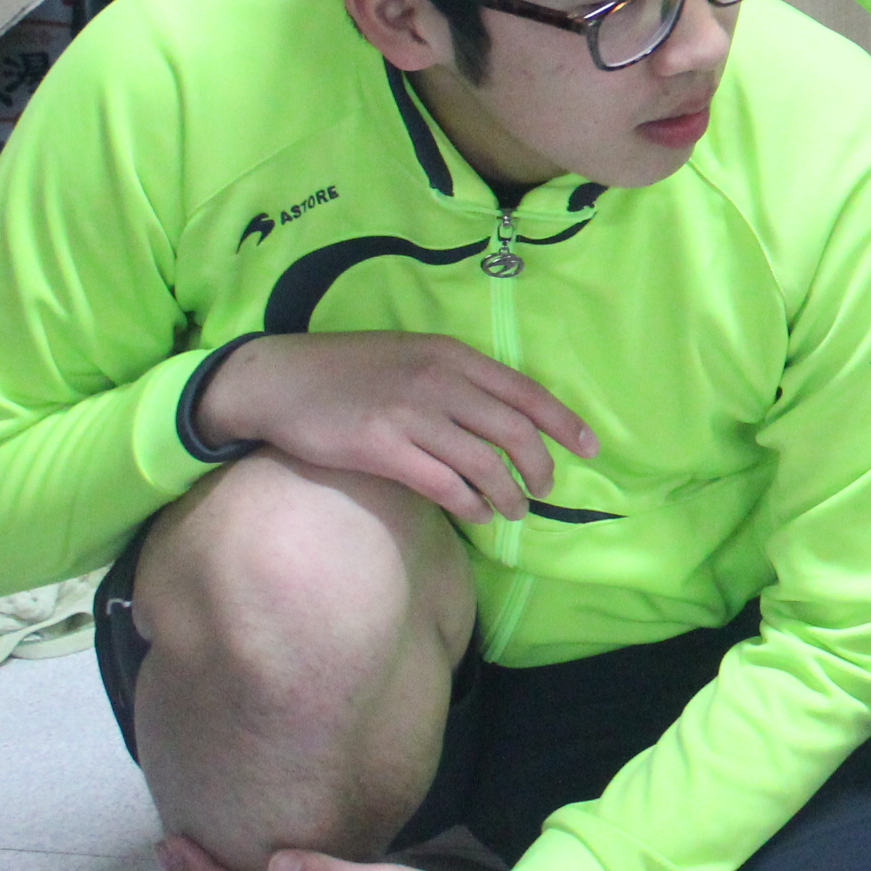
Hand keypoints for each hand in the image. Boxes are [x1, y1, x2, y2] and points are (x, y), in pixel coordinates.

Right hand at [197, 332, 594, 524]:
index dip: (563, 423)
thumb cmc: (350, 369)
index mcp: (452, 356)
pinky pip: (442, 483)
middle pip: (513, 430)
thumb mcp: (414, 356)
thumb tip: (504, 417)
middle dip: (540, 465)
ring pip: (482, 462)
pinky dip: (468, 503)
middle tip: (547, 490)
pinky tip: (476, 514)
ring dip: (507, 493)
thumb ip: (457, 379)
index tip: (591, 448)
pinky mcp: (381, 448)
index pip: (526, 391)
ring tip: (515, 511)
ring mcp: (410, 414)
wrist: (280, 379)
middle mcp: (439, 381)